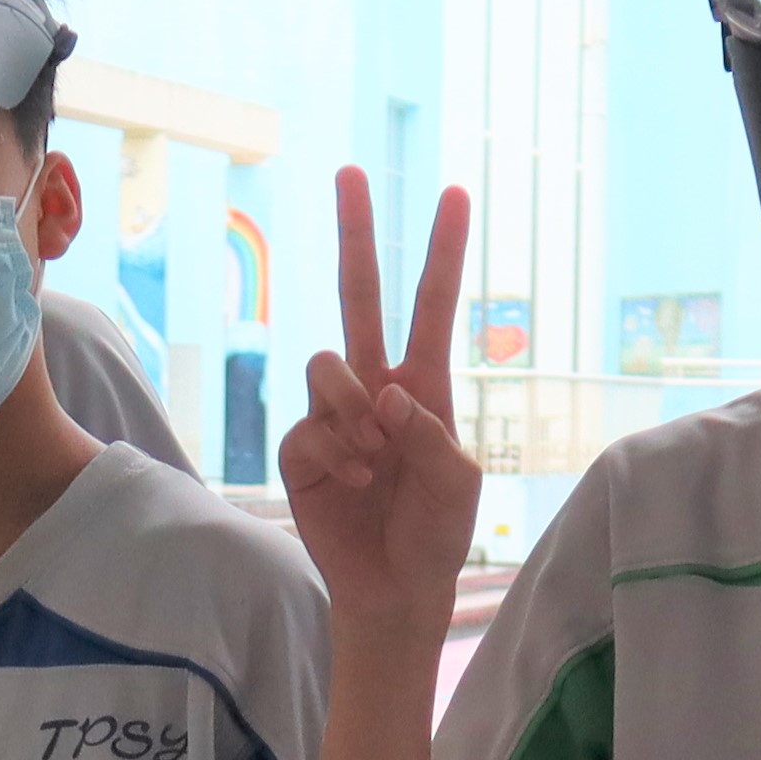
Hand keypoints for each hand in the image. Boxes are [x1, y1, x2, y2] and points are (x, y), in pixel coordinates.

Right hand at [282, 170, 479, 646]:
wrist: (394, 587)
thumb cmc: (436, 531)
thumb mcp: (459, 482)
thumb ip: (431, 434)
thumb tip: (385, 393)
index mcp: (423, 385)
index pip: (432, 305)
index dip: (442, 252)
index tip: (455, 194)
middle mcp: (375, 387)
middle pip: (360, 296)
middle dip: (358, 233)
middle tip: (349, 172)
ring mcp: (334, 416)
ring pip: (328, 365)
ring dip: (353, 408)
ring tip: (375, 456)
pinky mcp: (301, 449)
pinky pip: (309, 427)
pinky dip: (336, 454)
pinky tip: (356, 482)